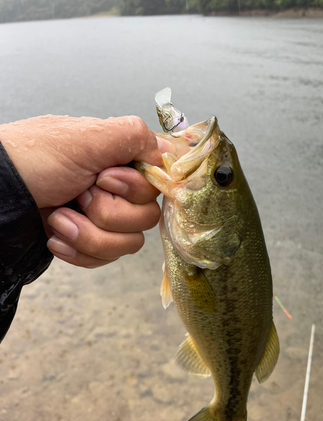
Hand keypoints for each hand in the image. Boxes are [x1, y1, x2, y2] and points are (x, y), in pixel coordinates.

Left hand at [0, 115, 172, 267]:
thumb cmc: (32, 160)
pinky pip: (104, 259)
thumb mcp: (86, 138)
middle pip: (146, 218)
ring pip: (127, 244)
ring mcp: (102, 218)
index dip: (134, 189)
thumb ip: (134, 136)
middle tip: (77, 195)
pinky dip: (79, 251)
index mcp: (120, 161)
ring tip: (58, 218)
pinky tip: (56, 236)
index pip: (157, 184)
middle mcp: (116, 190)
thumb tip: (167, 149)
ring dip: (89, 234)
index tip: (105, 179)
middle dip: (106, 212)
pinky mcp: (88, 241)